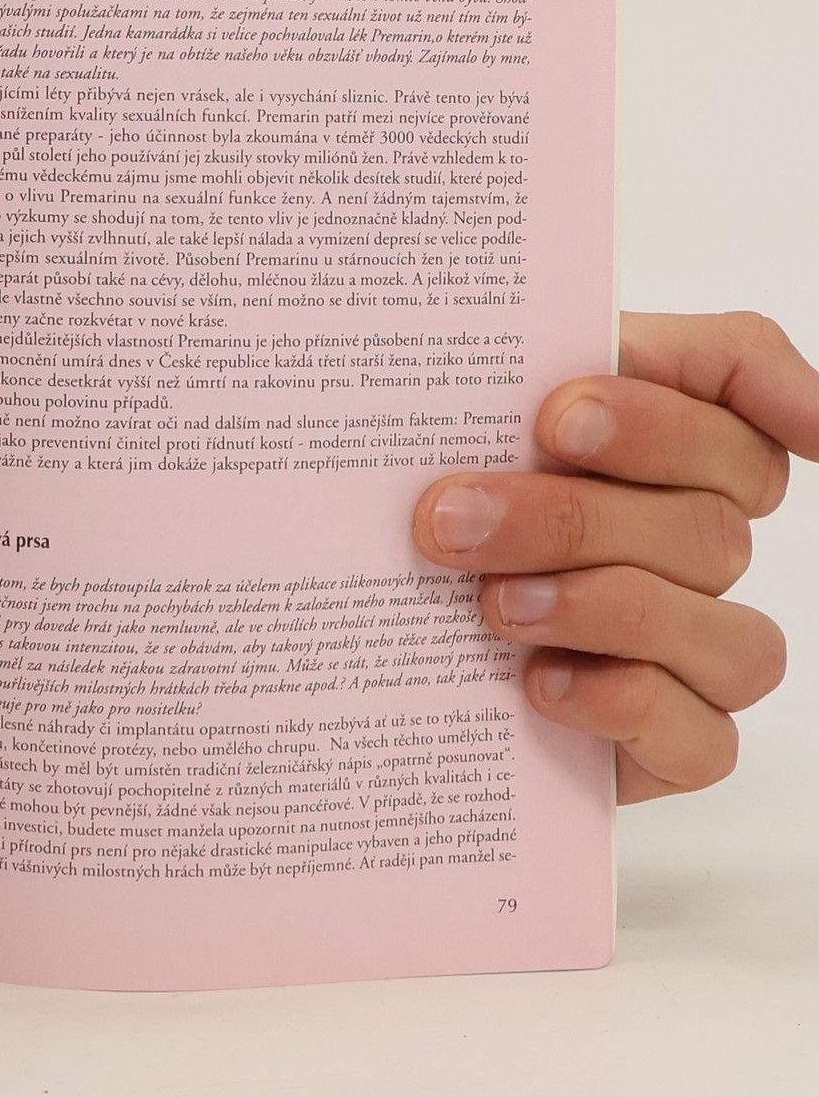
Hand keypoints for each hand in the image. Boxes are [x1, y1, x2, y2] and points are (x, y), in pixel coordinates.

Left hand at [413, 312, 818, 801]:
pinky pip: (704, 738)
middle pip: (709, 526)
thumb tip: (627, 353)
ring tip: (490, 605)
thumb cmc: (426, 498)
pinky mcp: (674, 743)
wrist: (362, 634)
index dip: (659, 418)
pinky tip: (539, 683)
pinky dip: (622, 703)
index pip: (734, 409)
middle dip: (570, 518)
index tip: (561, 416)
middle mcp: (700, 542)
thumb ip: (521, 355)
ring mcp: (698, 647)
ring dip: (603, 609)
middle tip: (451, 517)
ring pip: (729, 634)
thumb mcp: (454, 411)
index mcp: (671, 445)